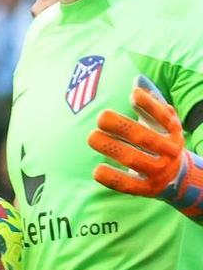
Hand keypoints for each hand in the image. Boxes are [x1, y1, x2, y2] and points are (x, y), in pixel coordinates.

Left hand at [89, 75, 202, 212]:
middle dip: (122, 127)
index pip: (163, 117)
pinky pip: (129, 185)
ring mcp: (159, 171)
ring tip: (91, 137)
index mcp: (173, 131)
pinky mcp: (147, 189)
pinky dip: (112, 178)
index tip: (132, 95)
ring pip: (134, 159)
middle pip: (144, 138)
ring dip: (111, 148)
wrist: (177, 176)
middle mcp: (169, 151)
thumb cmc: (160, 139)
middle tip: (100, 117)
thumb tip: (137, 80)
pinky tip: (96, 170)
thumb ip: (150, 101)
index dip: (149, 105)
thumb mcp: (161, 121)